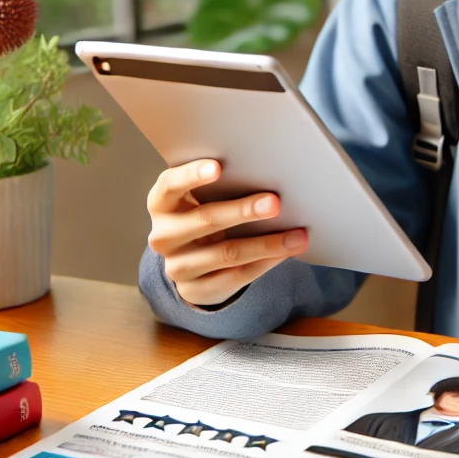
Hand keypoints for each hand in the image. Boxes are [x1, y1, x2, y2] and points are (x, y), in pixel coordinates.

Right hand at [148, 158, 307, 307]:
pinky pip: (236, 276)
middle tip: (275, 203)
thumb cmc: (202, 214)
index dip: (192, 175)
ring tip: (297, 236)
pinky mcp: (195, 290)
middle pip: (205, 220)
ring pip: (226, 253)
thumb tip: (267, 173)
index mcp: (161, 203)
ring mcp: (177, 266)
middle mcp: (163, 235)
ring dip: (266, 244)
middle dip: (243, 211)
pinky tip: (285, 253)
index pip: (170, 185)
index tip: (218, 167)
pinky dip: (265, 263)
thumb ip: (219, 186)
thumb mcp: (199, 199)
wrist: (189, 260)